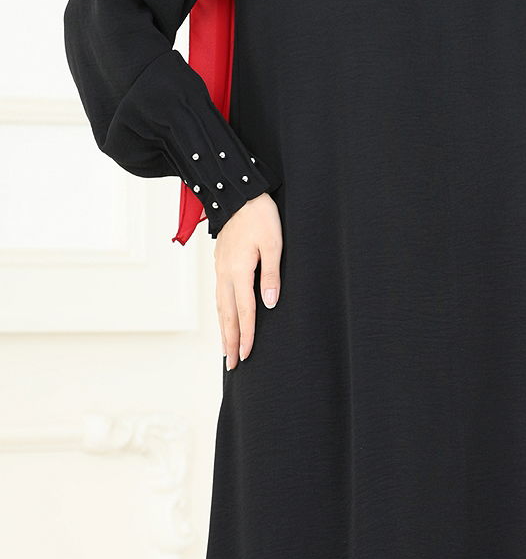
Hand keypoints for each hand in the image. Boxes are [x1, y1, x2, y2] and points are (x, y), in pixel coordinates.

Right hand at [213, 192, 282, 370]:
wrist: (238, 193)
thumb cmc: (260, 216)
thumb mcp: (273, 243)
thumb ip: (271, 274)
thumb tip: (269, 303)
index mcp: (239, 270)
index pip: (244, 311)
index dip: (247, 335)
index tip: (247, 356)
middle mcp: (225, 273)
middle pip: (227, 314)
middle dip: (230, 341)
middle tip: (232, 365)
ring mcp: (220, 268)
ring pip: (220, 306)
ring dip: (224, 329)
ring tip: (226, 349)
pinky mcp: (220, 262)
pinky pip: (219, 294)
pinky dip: (221, 311)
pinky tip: (224, 316)